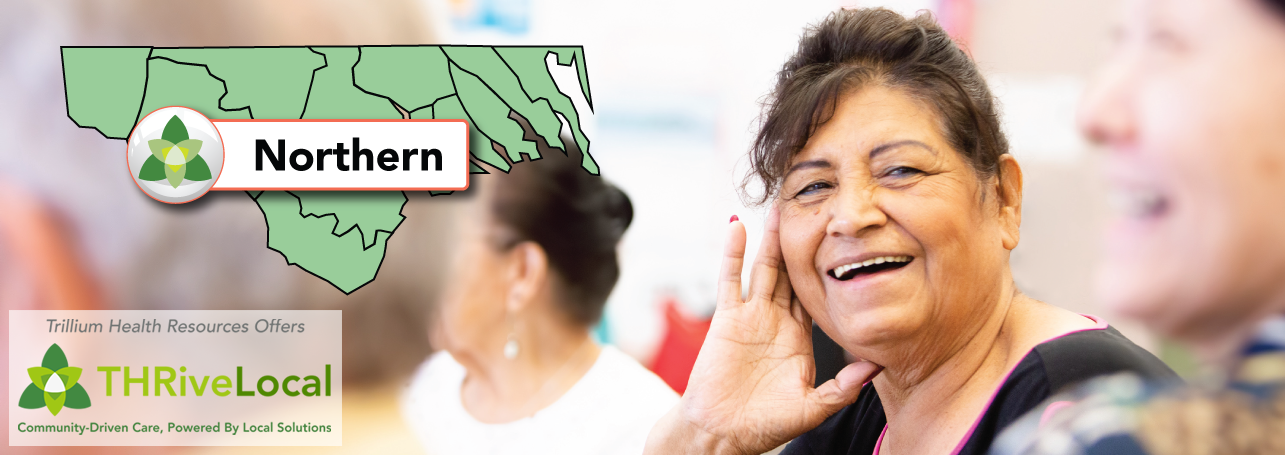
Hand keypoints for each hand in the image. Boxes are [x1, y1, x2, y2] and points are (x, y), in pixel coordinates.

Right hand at [645, 208, 881, 454]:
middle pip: (792, 273)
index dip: (830, 270)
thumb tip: (876, 366)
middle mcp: (777, 322)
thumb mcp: (812, 407)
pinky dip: (733, 253)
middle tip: (812, 209)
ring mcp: (751, 317)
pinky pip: (730, 279)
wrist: (721, 434)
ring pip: (764, 269)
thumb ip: (842, 388)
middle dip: (801, 243)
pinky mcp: (727, 318)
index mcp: (801, 339)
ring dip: (770, 239)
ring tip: (778, 207)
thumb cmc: (763, 426)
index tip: (845, 242)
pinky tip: (737, 227)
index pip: (819, 296)